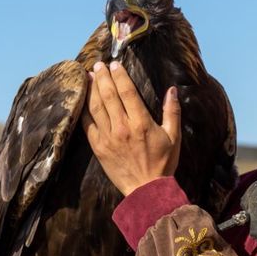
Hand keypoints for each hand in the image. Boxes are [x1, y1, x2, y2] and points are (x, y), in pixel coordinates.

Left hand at [81, 61, 180, 196]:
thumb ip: (172, 112)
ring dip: (91, 89)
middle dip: (102, 77)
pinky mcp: (98, 147)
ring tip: (88, 76)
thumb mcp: (174, 137)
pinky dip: (84, 109)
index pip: (127, 92)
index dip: (119, 76)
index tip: (114, 65)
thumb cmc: (163, 164)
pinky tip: (83, 99)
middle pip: (108, 95)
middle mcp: (122, 128)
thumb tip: (172, 90)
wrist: (146, 190)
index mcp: (141, 123)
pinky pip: (88, 124)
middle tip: (98, 65)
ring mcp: (108, 138)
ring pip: (96, 107)